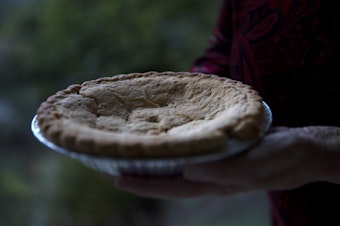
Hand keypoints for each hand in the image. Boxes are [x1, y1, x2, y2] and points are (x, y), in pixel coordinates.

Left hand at [114, 126, 339, 198]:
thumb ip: (223, 172)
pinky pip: (191, 151)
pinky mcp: (220, 151)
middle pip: (169, 178)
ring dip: (155, 160)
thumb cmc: (280, 159)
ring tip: (133, 152)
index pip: (172, 187)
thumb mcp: (254, 166)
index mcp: (214, 183)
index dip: (145, 185)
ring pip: (177, 165)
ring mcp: (214, 164)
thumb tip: (188, 171)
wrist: (299, 150)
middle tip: (115, 163)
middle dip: (142, 174)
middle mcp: (209, 176)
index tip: (117, 179)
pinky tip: (167, 139)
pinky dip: (174, 147)